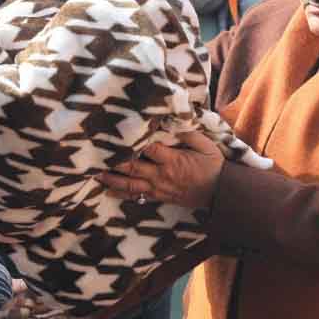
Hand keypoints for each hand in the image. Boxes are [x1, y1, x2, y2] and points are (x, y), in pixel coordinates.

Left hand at [98, 131, 223, 210]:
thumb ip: (188, 133)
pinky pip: (138, 197)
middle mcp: (162, 175)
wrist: (221, 193)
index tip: (118, 134)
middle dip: (114, 161)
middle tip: (96, 155)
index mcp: (172, 160)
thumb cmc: (214, 166)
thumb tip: (171, 121)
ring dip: (113, 179)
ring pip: (131, 185)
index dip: (132, 142)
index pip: (147, 149)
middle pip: (133, 167)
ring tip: (96, 174)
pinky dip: (122, 195)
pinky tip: (109, 191)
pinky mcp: (160, 197)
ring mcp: (159, 188)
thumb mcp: (205, 145)